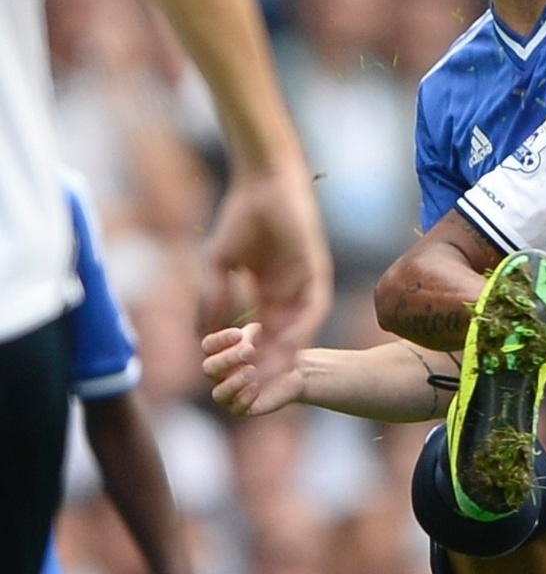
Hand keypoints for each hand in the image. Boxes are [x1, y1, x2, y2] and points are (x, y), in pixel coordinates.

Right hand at [199, 159, 331, 383]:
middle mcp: (290, 294)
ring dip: (286, 353)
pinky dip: (301, 327)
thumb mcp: (220, 265)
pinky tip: (289, 345)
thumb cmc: (240, 217)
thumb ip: (213, 297)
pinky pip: (313, 308)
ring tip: (273, 377)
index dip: (248, 357)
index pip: (259, 334)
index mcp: (268, 293)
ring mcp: (305, 284)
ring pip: (299, 329)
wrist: (264, 183)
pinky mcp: (318, 273)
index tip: (235, 378)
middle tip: (257, 391)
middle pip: (280, 339)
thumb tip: (200, 333)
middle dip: (268, 365)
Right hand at [201, 322, 304, 415]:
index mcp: (219, 354)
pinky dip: (244, 399)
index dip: (220, 340)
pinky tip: (256, 386)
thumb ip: (251, 333)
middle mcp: (219, 375)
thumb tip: (241, 336)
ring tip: (252, 370)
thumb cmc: (274, 348)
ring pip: (218, 393)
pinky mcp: (243, 408)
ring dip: (233, 382)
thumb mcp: (264, 335)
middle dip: (227, 359)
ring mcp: (230, 393)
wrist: (294, 371)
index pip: (208, 346)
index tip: (239, 334)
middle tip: (250, 350)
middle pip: (209, 368)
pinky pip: (235, 409)